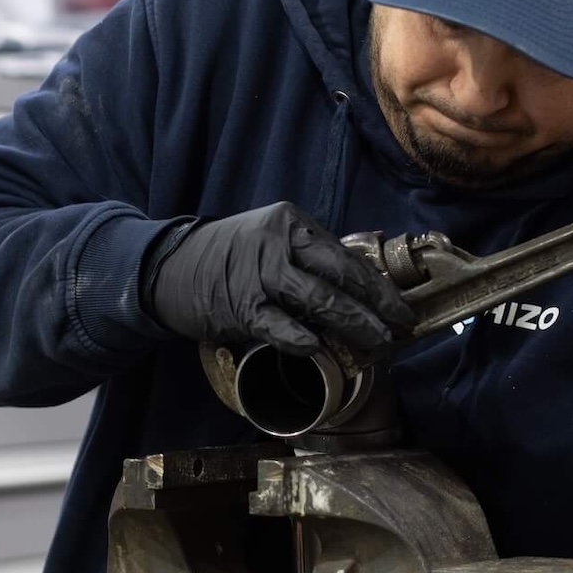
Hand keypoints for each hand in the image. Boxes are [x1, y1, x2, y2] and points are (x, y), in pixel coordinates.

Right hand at [143, 202, 416, 355]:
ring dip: (352, 325)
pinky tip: (316, 348)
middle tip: (398, 332)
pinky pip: (276, 324)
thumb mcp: (272, 243)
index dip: (379, 287)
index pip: (346, 258)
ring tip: (376, 344)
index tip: (402, 311)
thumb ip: (310, 260)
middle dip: (376, 308)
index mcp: (292, 224)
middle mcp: (278, 243)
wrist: (171, 267)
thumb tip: (361, 291)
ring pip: (317, 300)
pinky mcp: (238, 304)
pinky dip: (298, 337)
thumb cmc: (231, 259)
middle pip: (339, 277)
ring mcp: (257, 273)